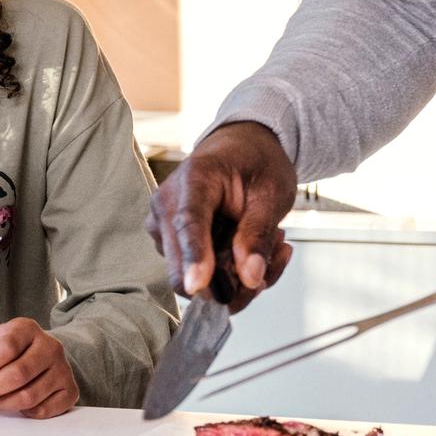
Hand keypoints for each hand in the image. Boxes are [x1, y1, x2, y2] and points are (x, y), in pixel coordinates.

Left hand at [0, 319, 79, 418]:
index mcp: (27, 329)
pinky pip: (43, 410)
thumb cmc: (5, 349)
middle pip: (18, 374)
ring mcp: (63, 369)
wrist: (38, 356)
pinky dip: (23, 412)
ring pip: (29, 396)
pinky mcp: (70, 391)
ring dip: (3, 403)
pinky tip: (14, 403)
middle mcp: (50, 346)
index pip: (7, 348)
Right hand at [146, 121, 295, 310]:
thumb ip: (258, 234)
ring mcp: (162, 227)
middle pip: (181, 264)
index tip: (198, 284)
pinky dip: (229, 274)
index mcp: (194, 179)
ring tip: (267, 242)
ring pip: (193, 279)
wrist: (243, 151)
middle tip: (272, 255)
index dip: (194, 257)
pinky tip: (251, 249)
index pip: (188, 223)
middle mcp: (166, 204)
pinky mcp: (168, 244)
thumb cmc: (256, 163)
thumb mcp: (272, 193)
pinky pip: (198, 278)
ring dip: (235, 276)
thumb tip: (251, 278)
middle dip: (229, 278)